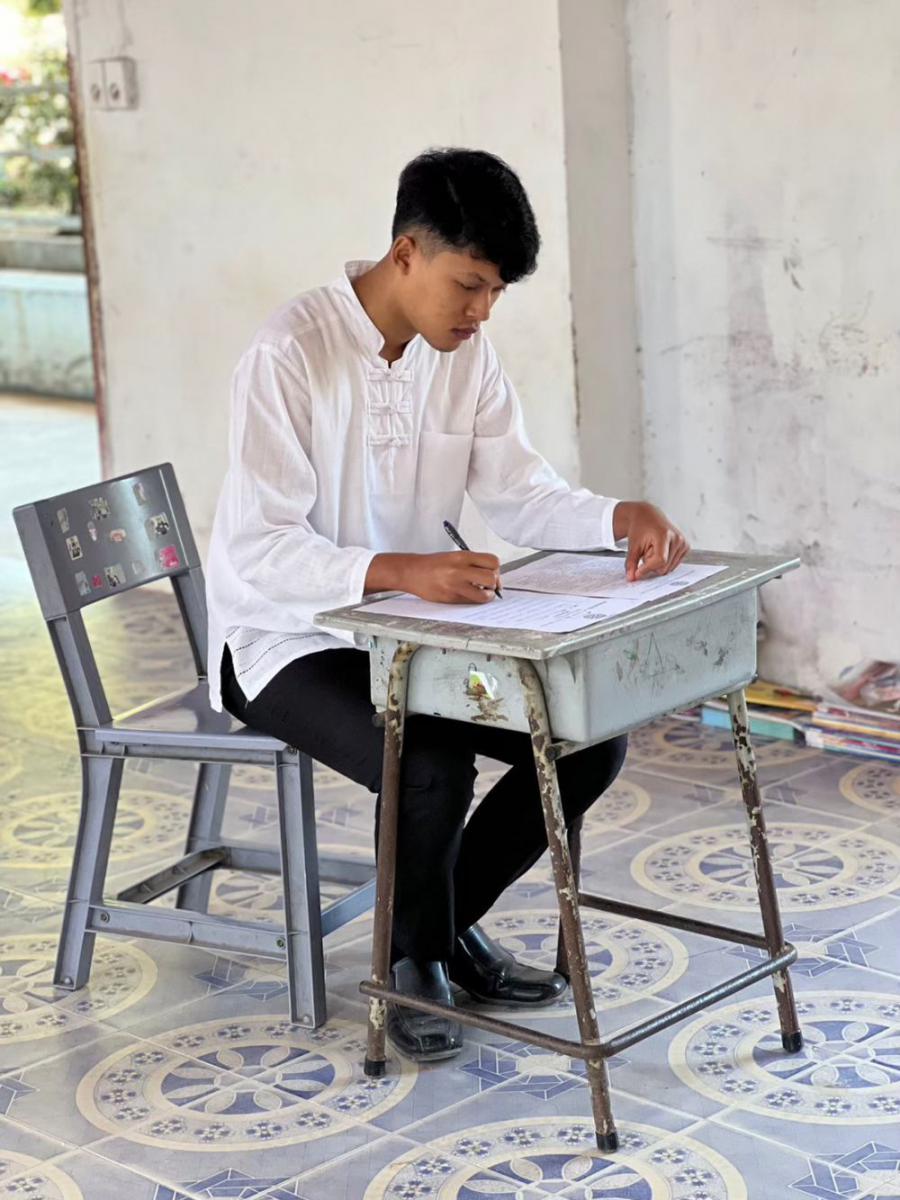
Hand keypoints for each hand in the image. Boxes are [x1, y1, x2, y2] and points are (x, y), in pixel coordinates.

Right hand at [366, 551, 500, 602]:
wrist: (412, 571)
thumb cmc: (434, 564)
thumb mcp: (455, 556)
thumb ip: (473, 563)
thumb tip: (493, 576)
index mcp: (462, 556)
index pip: (493, 561)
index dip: (496, 569)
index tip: (493, 573)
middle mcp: (460, 570)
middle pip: (492, 578)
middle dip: (494, 583)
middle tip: (489, 585)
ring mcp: (455, 585)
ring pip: (484, 595)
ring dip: (487, 596)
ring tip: (482, 593)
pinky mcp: (451, 598)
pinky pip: (471, 602)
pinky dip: (475, 600)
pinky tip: (469, 596)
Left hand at [613, 501, 689, 581]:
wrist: (648, 516)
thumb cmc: (641, 527)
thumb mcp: (633, 545)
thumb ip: (631, 563)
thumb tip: (631, 578)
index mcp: (665, 535)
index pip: (660, 561)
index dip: (647, 569)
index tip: (637, 572)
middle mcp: (677, 539)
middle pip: (664, 567)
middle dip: (651, 565)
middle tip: (646, 552)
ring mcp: (683, 543)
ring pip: (669, 569)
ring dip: (658, 564)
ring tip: (653, 550)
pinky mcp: (686, 547)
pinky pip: (673, 565)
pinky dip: (664, 562)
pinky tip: (660, 551)